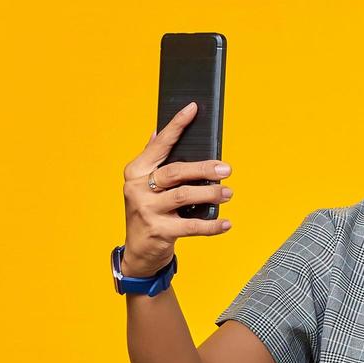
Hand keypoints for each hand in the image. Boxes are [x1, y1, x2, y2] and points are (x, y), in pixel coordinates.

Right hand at [119, 102, 235, 275]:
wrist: (139, 253)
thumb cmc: (148, 213)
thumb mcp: (144, 185)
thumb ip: (152, 160)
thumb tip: (156, 131)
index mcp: (136, 171)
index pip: (159, 144)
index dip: (176, 126)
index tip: (193, 109)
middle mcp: (137, 188)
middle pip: (175, 172)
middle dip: (204, 169)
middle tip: (226, 170)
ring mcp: (147, 210)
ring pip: (184, 196)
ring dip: (210, 194)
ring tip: (227, 193)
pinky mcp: (159, 231)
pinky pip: (192, 227)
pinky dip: (212, 225)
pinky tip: (226, 223)